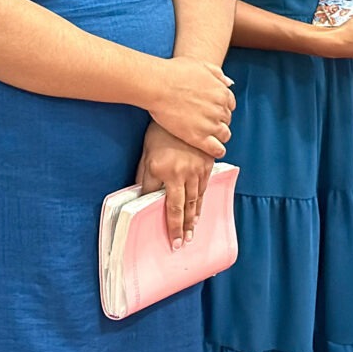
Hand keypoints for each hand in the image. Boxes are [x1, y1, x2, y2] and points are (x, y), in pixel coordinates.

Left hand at [136, 125, 215, 247]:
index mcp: (166, 173)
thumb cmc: (158, 133)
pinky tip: (201, 209)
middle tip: (185, 243)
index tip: (173, 241)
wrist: (178, 108)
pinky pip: (206, 186)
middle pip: (185, 207)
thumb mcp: (146, 155)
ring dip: (196, 216)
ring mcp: (199, 168)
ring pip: (198, 198)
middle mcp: (184, 173)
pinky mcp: (208, 162)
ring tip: (194, 231)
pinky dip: (203, 199)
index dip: (172, 226)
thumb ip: (146, 178)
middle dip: (185, 227)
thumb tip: (143, 198)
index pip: (169, 207)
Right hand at [144, 56, 236, 158]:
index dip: (220, 108)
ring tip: (207, 136)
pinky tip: (212, 150)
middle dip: (218, 120)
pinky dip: (217, 151)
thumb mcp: (200, 65)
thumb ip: (217, 74)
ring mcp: (210, 124)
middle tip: (205, 121)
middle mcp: (219, 109)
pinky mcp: (198, 137)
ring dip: (219, 136)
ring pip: (224, 135)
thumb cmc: (175, 72)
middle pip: (227, 119)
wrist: (158, 85)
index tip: (211, 110)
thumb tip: (230, 83)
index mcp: (222, 92)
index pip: (230, 105)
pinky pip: (216, 149)